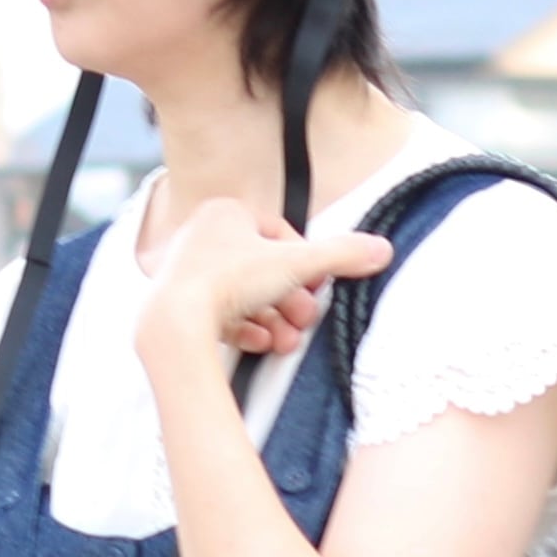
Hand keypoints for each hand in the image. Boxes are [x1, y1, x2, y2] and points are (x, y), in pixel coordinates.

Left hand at [137, 199, 394, 368]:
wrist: (174, 322)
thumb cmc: (228, 281)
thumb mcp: (297, 263)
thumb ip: (341, 256)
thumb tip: (383, 249)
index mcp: (225, 212)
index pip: (278, 234)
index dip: (303, 262)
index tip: (316, 286)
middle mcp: (201, 237)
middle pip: (261, 270)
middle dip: (289, 299)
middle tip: (306, 320)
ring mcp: (187, 273)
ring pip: (242, 296)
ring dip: (272, 320)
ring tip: (288, 342)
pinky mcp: (178, 308)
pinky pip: (219, 317)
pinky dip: (245, 330)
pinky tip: (263, 344)